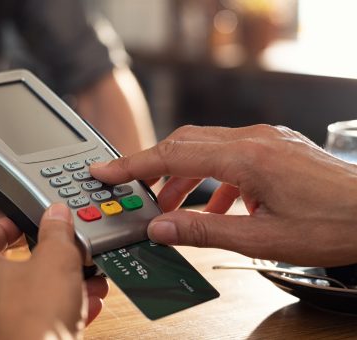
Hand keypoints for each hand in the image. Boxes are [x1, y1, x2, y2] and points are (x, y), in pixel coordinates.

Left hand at [0, 203, 108, 339]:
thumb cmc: (35, 322)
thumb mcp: (57, 262)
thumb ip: (57, 233)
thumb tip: (55, 214)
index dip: (3, 226)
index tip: (22, 224)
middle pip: (11, 270)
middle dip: (46, 262)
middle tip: (66, 257)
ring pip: (28, 300)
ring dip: (59, 290)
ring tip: (88, 286)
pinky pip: (35, 325)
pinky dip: (59, 316)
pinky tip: (86, 312)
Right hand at [91, 124, 356, 266]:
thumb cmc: (332, 225)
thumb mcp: (261, 238)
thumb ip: (204, 231)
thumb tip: (161, 228)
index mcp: (246, 157)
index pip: (172, 154)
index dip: (132, 164)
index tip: (104, 171)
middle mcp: (253, 139)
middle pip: (184, 143)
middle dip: (153, 168)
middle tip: (132, 192)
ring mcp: (265, 140)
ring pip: (205, 148)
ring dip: (182, 176)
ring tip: (171, 208)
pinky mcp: (274, 148)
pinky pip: (230, 156)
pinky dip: (212, 179)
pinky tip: (215, 206)